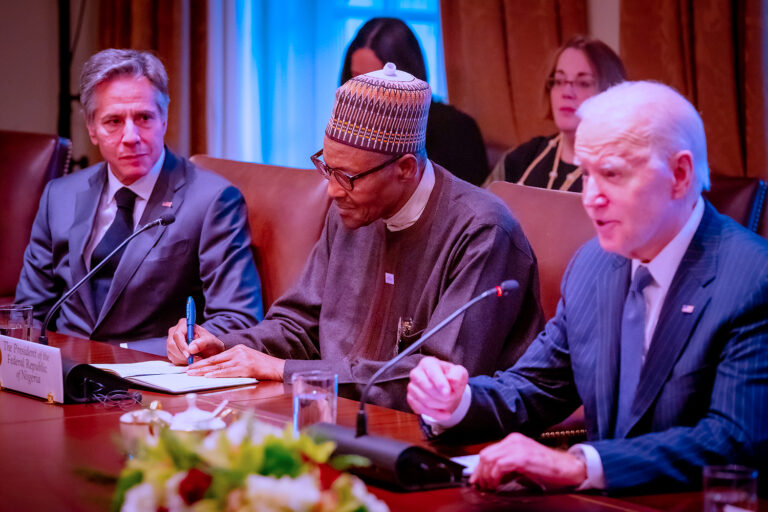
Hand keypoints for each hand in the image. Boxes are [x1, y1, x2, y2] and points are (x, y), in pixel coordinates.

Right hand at [166, 318, 224, 364]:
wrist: (209, 350)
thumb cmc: (209, 343)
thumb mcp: (210, 341)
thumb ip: (202, 343)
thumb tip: (191, 349)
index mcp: (184, 324)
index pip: (177, 335)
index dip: (182, 346)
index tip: (189, 354)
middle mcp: (175, 331)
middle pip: (171, 345)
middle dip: (182, 355)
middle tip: (194, 360)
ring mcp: (171, 341)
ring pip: (171, 353)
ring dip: (183, 360)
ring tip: (195, 359)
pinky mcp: (171, 350)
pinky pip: (172, 358)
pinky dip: (181, 362)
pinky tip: (190, 360)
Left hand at [186, 344, 284, 380]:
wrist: (277, 367)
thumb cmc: (263, 366)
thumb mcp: (247, 359)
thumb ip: (234, 362)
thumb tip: (218, 370)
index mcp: (237, 349)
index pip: (216, 356)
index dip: (203, 362)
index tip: (192, 366)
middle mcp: (238, 352)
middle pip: (214, 360)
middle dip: (199, 366)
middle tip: (187, 370)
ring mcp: (241, 360)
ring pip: (218, 366)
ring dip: (203, 371)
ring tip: (192, 374)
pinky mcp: (245, 368)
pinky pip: (227, 372)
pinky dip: (216, 375)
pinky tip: (208, 376)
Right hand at [407, 356, 467, 419]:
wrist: (445, 389)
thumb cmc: (451, 378)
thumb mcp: (459, 374)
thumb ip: (458, 375)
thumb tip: (452, 380)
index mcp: (428, 363)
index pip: (432, 372)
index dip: (440, 383)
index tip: (447, 393)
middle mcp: (416, 373)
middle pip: (429, 388)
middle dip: (444, 396)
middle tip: (453, 397)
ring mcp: (412, 386)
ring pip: (425, 400)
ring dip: (441, 405)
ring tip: (448, 403)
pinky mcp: (410, 399)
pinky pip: (421, 409)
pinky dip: (435, 414)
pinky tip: (444, 413)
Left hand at [470, 433, 586, 490]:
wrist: (568, 468)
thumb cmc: (548, 468)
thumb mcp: (524, 463)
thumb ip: (508, 465)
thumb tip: (490, 476)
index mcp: (513, 440)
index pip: (488, 452)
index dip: (479, 468)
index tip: (476, 480)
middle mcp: (513, 440)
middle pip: (485, 455)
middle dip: (480, 472)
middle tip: (482, 486)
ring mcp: (518, 447)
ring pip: (489, 459)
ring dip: (486, 476)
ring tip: (491, 487)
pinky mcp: (523, 457)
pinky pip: (499, 465)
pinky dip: (495, 476)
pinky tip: (498, 484)